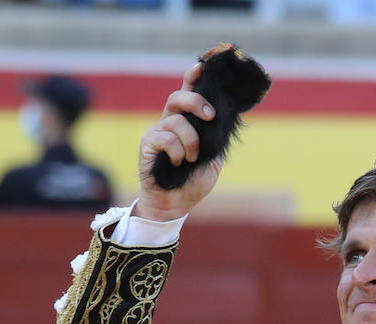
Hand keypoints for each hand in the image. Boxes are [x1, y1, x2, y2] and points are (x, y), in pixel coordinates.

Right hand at [133, 63, 223, 221]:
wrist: (176, 204)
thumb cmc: (193, 182)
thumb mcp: (213, 158)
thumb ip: (216, 138)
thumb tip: (227, 118)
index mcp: (185, 123)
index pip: (187, 94)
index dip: (192, 78)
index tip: (201, 66)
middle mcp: (169, 123)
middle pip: (177, 97)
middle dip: (196, 101)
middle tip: (209, 116)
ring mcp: (157, 132)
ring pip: (177, 121)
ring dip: (191, 142)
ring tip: (192, 159)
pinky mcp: (148, 144)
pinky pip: (166, 138)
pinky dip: (178, 152)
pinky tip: (178, 164)